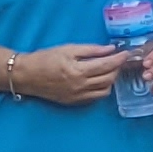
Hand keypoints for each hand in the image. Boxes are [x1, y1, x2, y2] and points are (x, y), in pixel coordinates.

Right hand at [11, 41, 129, 107]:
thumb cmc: (45, 58)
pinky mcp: (74, 102)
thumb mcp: (68, 49)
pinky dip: (102, 89)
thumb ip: (91, 50)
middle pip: (108, 79)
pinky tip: (99, 80)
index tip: (126, 53)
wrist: (26, 75)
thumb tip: (110, 49)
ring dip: (111, 80)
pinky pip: (95, 97)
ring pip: (104, 90)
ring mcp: (77, 96)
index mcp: (78, 71)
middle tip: (117, 60)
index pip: (106, 65)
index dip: (119, 59)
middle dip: (116, 68)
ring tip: (109, 70)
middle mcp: (80, 86)